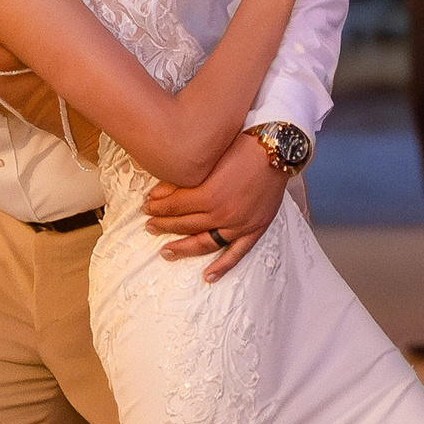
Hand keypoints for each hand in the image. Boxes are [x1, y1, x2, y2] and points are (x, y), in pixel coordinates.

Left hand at [144, 129, 289, 277]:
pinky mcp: (254, 229)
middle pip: (185, 224)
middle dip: (164, 224)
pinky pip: (236, 253)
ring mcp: (239, 225)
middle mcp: (222, 214)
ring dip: (183, 248)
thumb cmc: (242, 147)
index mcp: (208, 195)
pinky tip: (208, 276)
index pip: (174, 206)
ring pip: (204, 242)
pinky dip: (223, 266)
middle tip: (150, 225)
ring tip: (166, 251)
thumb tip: (157, 193)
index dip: (158, 207)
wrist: (275, 150)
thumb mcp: (208, 160)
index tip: (148, 206)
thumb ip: (183, 180)